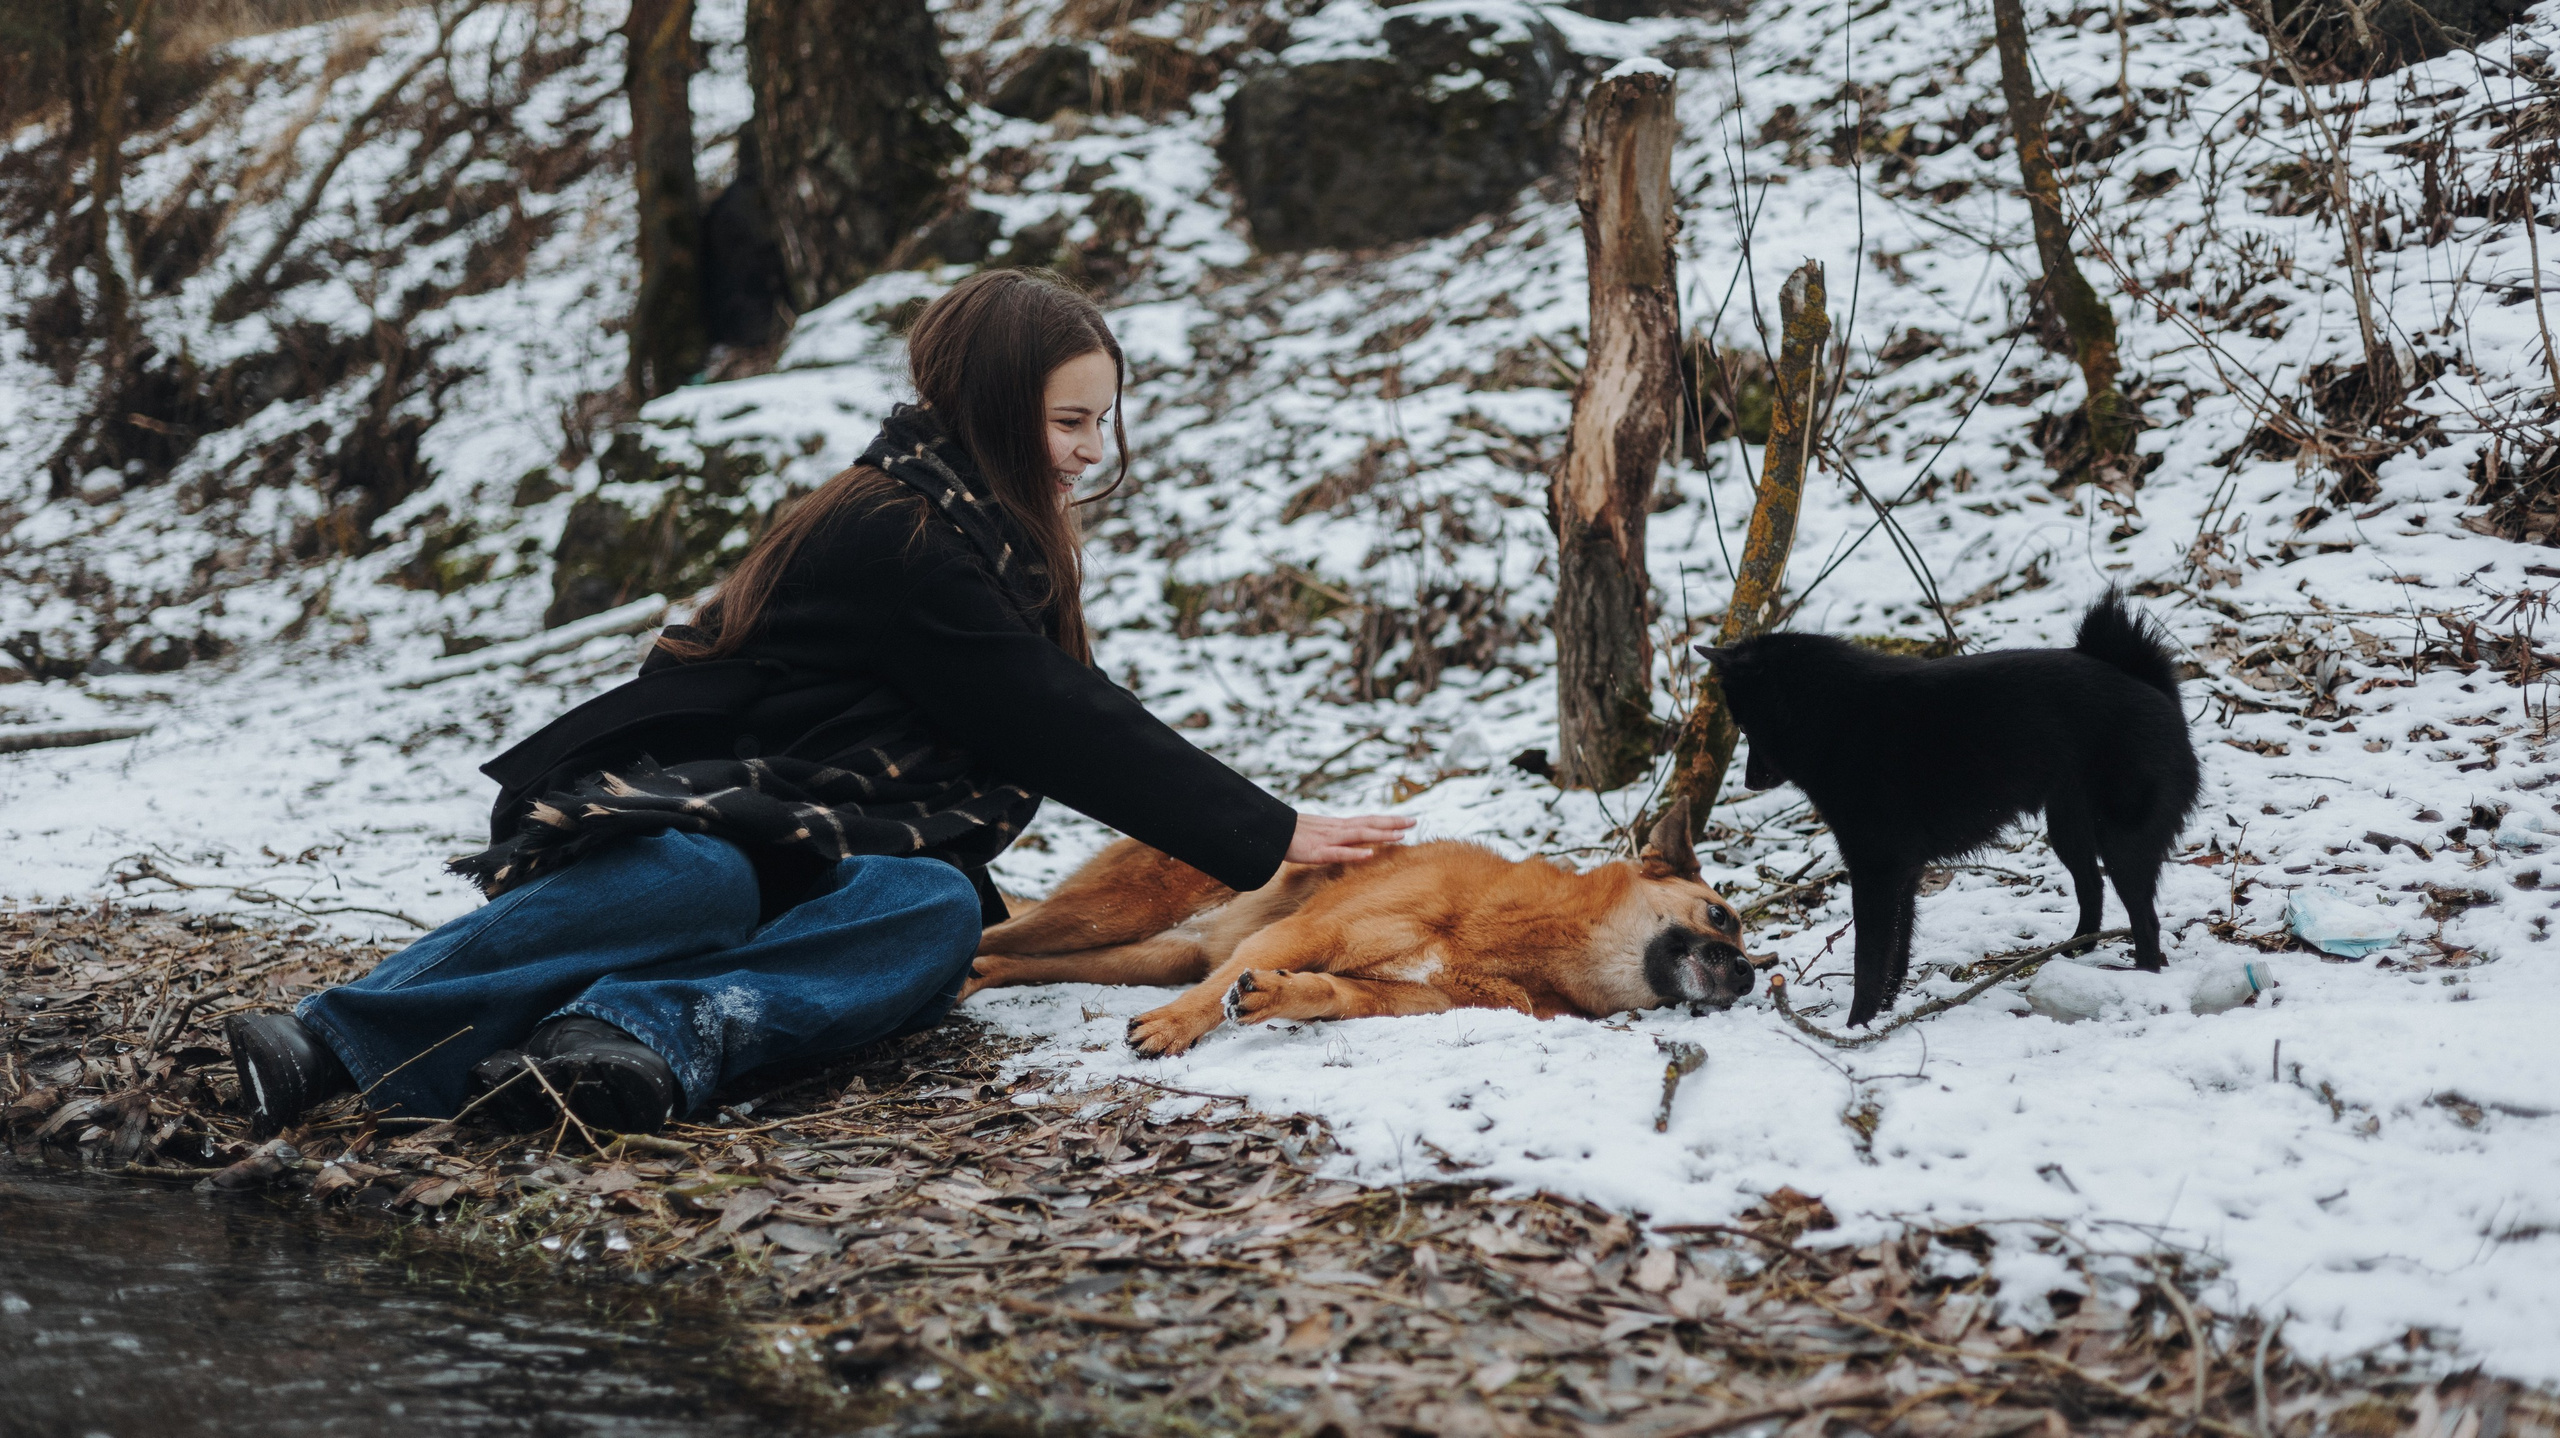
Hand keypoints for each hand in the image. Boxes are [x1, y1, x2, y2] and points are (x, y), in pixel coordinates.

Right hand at [1286, 812, 1414, 864]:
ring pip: (1359, 835)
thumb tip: (1346, 841)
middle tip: (1415, 820)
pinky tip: (1370, 854)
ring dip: (1381, 834)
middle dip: (1392, 822)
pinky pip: (1339, 853)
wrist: (1268, 831)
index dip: (1387, 819)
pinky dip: (1355, 853)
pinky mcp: (1316, 852)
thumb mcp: (1315, 833)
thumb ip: (1332, 837)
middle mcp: (1336, 829)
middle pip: (1369, 823)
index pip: (1367, 820)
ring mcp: (1327, 839)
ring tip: (1401, 835)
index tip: (1406, 818)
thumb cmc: (1289, 834)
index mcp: (1336, 825)